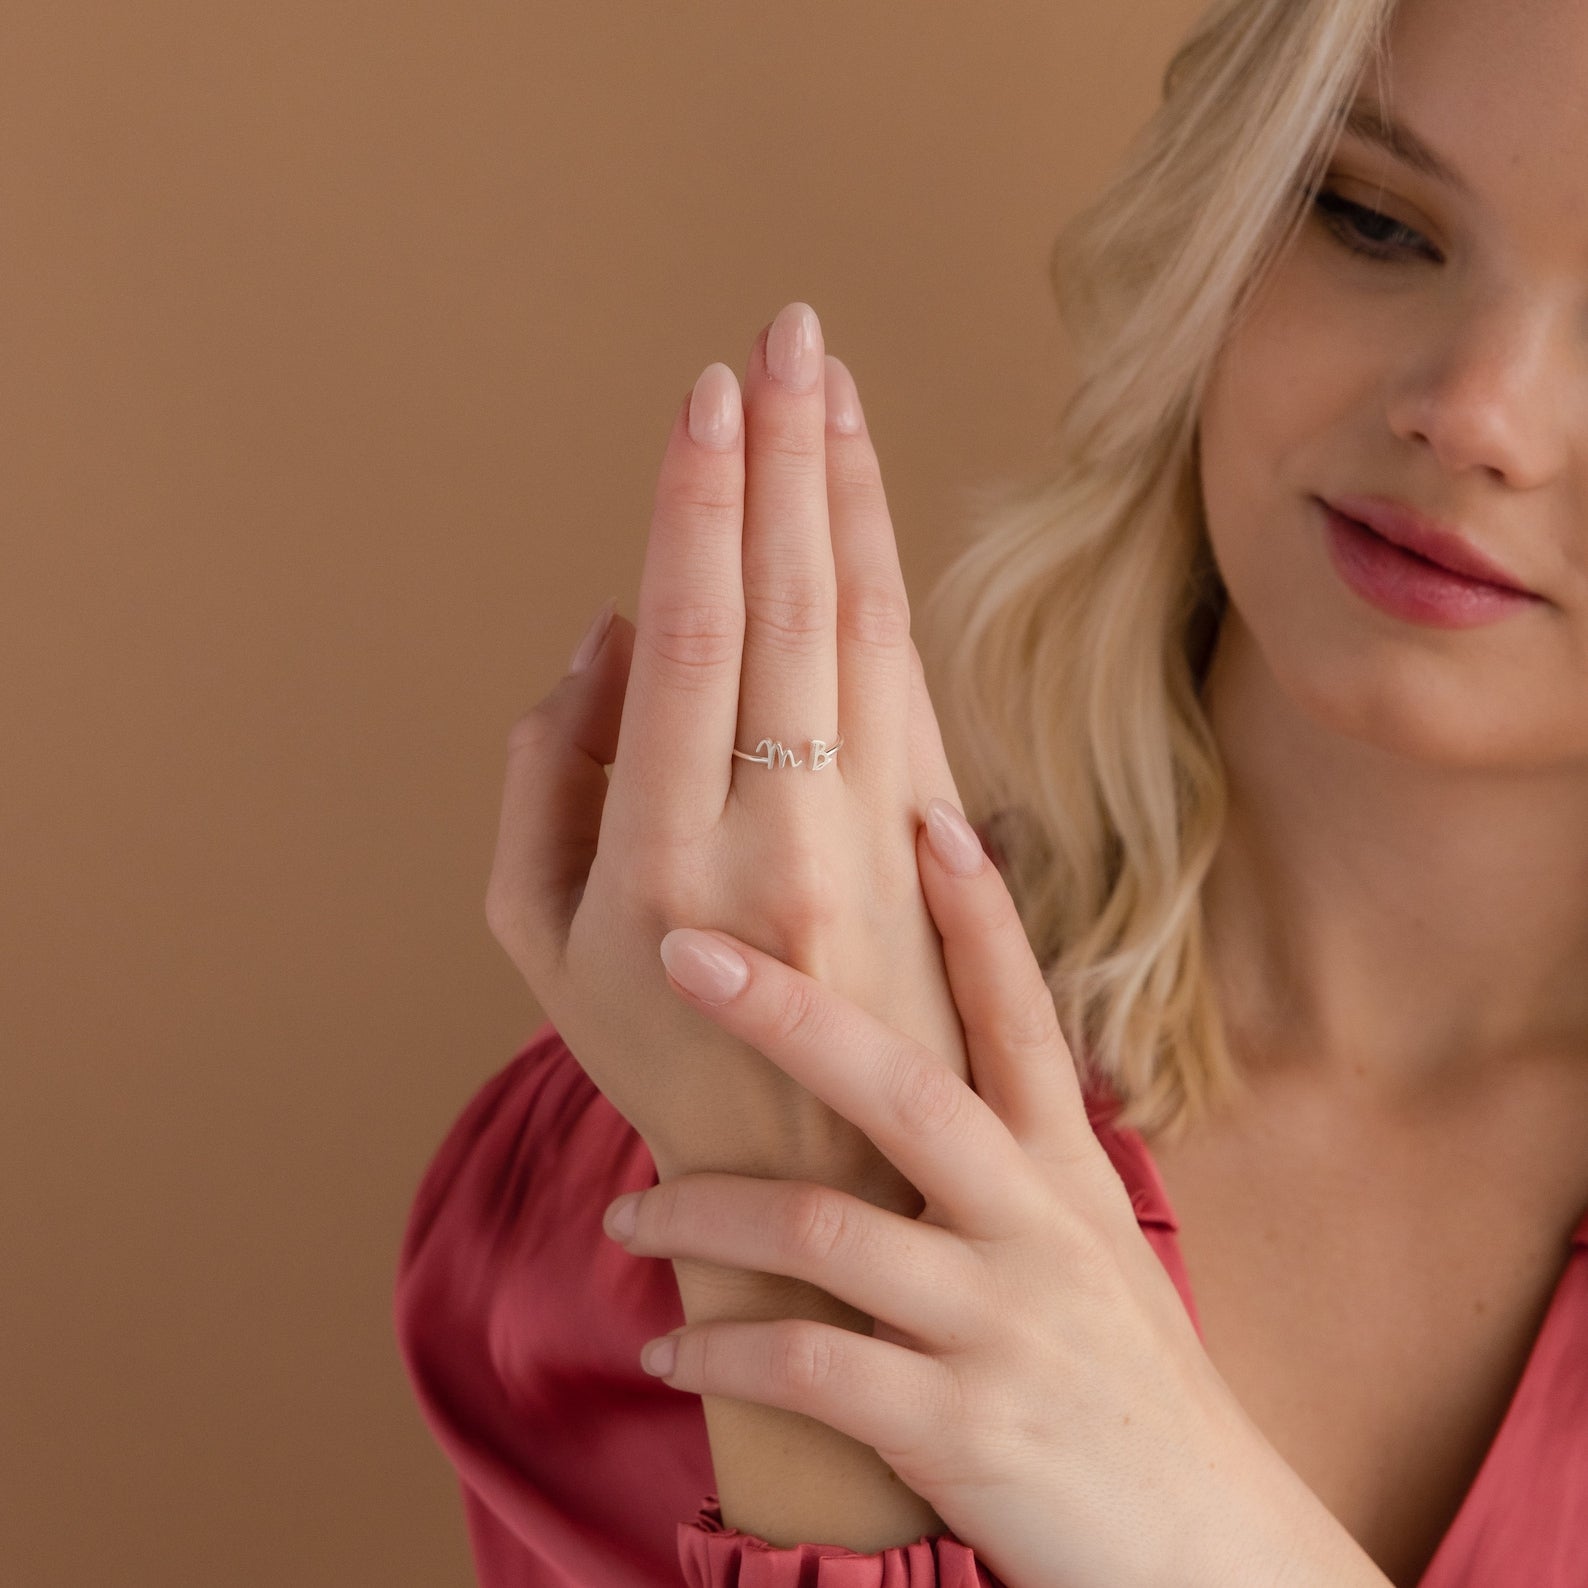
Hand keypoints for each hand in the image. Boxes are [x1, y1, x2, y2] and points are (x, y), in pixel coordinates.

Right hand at [486, 301, 970, 1208]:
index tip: (707, 395)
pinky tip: (866, 509)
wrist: (838, 1171)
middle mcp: (784, 836)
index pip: (694, 639)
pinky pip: (910, 679)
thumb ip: (545, 779)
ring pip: (866, 627)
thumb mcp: (538, 945)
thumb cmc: (662, 1055)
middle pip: (791, 606)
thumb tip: (605, 634)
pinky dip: (888, 579)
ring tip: (832, 385)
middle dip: (788, 457)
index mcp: (667, 862)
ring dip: (848, 495)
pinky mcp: (935, 839)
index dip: (700, 506)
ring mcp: (876, 839)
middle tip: (785, 333)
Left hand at [599, 801, 1382, 1587]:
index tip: (924, 812)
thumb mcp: (1084, 1244)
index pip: (1015, 1010)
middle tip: (684, 948)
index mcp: (1062, 1170)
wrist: (1205, 1550)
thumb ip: (1005, 1158)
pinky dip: (724, 1354)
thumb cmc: (1120, 1379)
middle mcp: (1036, 1224)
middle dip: (787, 1011)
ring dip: (703, 1216)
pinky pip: (811, 1370)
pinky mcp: (963, 1427)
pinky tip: (670, 1351)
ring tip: (624, 1218)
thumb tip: (902, 1070)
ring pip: (826, 1228)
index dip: (974, 910)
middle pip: (903, 1085)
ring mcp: (1001, 1322)